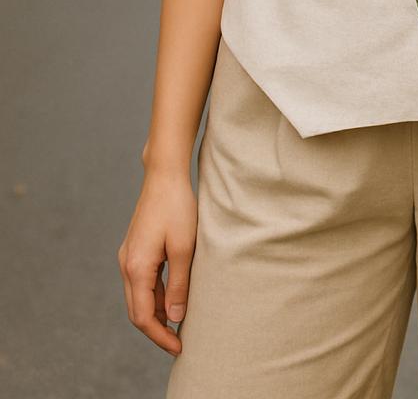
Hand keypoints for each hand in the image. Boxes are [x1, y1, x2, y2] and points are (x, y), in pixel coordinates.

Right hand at [117, 167, 198, 355]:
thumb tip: (175, 317)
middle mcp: (127, 265)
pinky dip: (155, 295)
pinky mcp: (135, 249)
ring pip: (139, 296)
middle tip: (179, 342)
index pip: (143, 317)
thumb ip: (178, 285)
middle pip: (137, 310)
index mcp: (136, 268)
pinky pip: (142, 281)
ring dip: (156, 313)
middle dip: (157, 330)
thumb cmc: (177, 208)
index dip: (160, 336)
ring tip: (179, 324)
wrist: (164, 176)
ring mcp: (128, 256)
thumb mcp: (184, 248)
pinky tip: (173, 298)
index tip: (179, 348)